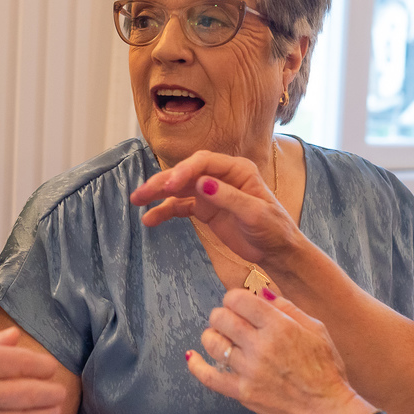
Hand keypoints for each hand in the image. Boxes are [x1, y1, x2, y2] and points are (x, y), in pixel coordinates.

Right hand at [129, 150, 299, 267]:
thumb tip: (203, 183)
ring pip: (179, 188)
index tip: (169, 186)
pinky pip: (180, 206)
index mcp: (237, 170)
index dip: (184, 171)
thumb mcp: (255, 214)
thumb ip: (229, 197)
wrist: (277, 251)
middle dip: (163, 181)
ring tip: (137, 202)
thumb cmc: (273, 229)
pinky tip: (149, 219)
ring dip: (158, 194)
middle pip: (186, 173)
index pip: (204, 163)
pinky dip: (165, 211)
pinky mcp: (205, 208)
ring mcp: (211, 192)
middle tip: (142, 194)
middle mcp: (221, 176)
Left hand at [187, 289, 351, 413]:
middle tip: (231, 321)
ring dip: (212, 335)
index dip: (234, 298)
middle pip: (221, 318)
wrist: (325, 407)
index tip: (239, 304)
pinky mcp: (242, 392)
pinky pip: (209, 377)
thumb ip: (287, 308)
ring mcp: (249, 371)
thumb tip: (261, 292)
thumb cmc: (324, 367)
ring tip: (221, 337)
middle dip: (223, 315)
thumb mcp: (316, 328)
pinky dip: (197, 365)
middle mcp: (261, 346)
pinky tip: (193, 356)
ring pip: (213, 343)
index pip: (238, 299)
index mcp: (279, 326)